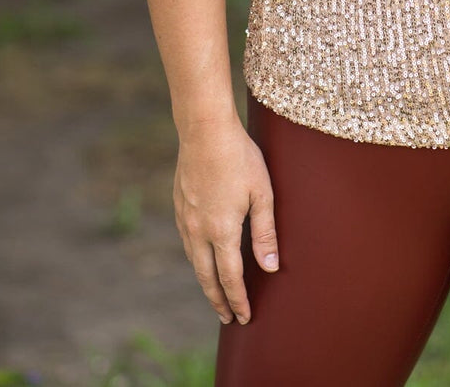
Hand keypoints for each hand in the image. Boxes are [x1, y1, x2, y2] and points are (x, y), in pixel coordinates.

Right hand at [173, 116, 278, 326]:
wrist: (205, 129)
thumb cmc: (240, 158)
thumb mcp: (262, 193)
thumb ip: (266, 232)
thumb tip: (270, 268)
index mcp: (222, 231)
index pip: (230, 277)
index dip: (237, 300)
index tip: (244, 318)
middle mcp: (198, 230)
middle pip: (207, 277)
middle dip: (218, 300)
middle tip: (227, 318)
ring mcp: (185, 218)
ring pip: (194, 261)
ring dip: (206, 281)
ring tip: (215, 293)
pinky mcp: (179, 205)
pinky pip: (187, 242)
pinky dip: (196, 259)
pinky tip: (202, 258)